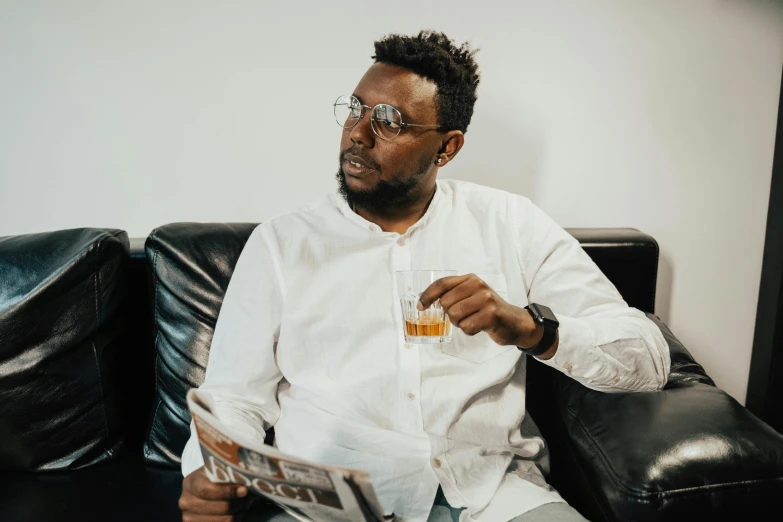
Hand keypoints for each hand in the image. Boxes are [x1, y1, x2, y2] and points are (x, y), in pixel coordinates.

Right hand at [179, 466, 251, 521]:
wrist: (199, 488)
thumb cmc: (212, 477)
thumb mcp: (217, 470)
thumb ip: (229, 474)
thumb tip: (244, 486)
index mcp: (191, 482)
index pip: (207, 489)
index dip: (228, 491)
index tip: (243, 490)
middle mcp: (186, 501)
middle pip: (219, 507)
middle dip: (238, 504)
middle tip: (247, 499)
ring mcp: (189, 516)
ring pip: (223, 520)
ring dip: (238, 514)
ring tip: (243, 506)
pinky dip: (232, 520)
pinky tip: (236, 513)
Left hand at [418, 274, 556, 357]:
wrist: (515, 322)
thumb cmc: (489, 310)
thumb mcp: (471, 296)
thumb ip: (451, 294)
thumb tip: (422, 299)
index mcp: (471, 279)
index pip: (442, 283)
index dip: (428, 295)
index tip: (421, 306)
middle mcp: (478, 285)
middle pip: (445, 303)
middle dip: (450, 315)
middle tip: (464, 316)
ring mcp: (486, 299)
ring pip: (454, 315)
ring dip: (460, 324)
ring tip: (473, 321)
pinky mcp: (491, 315)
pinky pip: (466, 327)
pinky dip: (469, 331)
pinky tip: (480, 327)